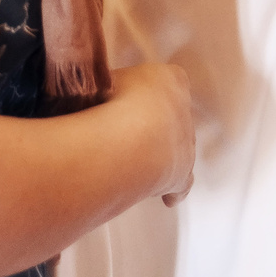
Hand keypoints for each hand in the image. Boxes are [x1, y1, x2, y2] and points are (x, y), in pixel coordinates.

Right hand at [108, 61, 196, 207]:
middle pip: (170, 114)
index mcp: (169, 79)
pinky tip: (167, 197)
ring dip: (159, 153)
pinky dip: (175, 189)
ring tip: (135, 160)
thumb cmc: (110, 103)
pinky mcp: (181, 173)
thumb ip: (103, 85)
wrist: (125, 141)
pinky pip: (184, 182)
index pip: (166, 80)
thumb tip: (90, 94)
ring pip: (177, 146)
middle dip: (150, 123)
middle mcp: (183, 108)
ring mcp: (185, 141)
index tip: (130, 98)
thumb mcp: (102, 80)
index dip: (147, 90)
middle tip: (124, 132)